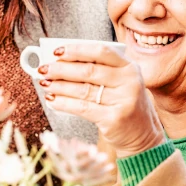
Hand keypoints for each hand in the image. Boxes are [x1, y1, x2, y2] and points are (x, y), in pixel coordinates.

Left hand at [37, 43, 164, 156]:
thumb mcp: (120, 83)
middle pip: (89, 71)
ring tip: (44, 83)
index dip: (76, 50)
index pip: (101, 52)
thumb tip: (60, 62)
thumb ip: (99, 71)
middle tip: (43, 69)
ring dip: (59, 86)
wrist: (142, 135)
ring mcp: (123, 101)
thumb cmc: (124, 105)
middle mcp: (129, 82)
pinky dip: (63, 103)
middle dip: (61, 69)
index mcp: (130, 67)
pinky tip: (52, 100)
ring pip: (83, 90)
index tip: (56, 51)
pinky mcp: (114, 119)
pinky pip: (82, 108)